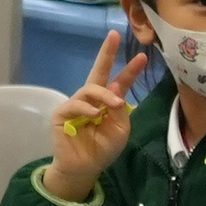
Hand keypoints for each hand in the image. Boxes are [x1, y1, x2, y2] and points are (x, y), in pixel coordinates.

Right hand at [44, 27, 149, 201]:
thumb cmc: (103, 150)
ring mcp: (76, 104)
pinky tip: (96, 114)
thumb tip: (117, 86)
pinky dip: (87, 108)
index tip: (143, 56)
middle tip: (115, 36)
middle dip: (107, 53)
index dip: (130, 70)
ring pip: (90, 89)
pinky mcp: (62, 113)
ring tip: (116, 104)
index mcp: (108, 102)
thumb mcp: (120, 131)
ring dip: (105, 95)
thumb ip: (120, 110)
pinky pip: (76, 104)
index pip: (120, 82)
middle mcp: (92, 99)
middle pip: (99, 71)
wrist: (84, 169)